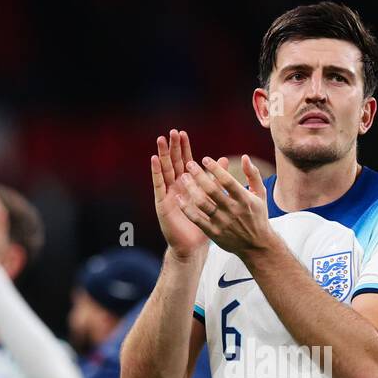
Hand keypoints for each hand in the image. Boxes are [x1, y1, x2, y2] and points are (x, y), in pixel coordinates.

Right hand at [151, 130, 209, 262]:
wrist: (193, 245)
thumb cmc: (204, 223)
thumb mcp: (212, 198)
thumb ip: (216, 179)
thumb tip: (224, 160)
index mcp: (188, 184)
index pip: (185, 161)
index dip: (184, 148)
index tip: (184, 134)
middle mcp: (176, 186)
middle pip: (173, 162)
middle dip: (172, 147)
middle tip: (173, 132)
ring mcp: (168, 193)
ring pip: (164, 170)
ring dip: (162, 155)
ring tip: (161, 140)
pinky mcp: (162, 202)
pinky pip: (159, 185)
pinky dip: (156, 172)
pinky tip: (154, 160)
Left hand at [176, 154, 276, 265]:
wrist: (257, 246)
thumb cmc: (257, 216)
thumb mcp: (260, 194)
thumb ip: (253, 174)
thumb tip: (245, 157)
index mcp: (244, 199)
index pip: (227, 181)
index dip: (215, 169)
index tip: (205, 159)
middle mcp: (233, 211)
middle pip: (212, 190)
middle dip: (199, 175)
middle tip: (189, 164)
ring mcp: (223, 223)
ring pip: (202, 203)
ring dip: (191, 189)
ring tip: (183, 178)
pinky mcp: (214, 233)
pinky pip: (196, 219)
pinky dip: (186, 208)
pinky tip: (179, 198)